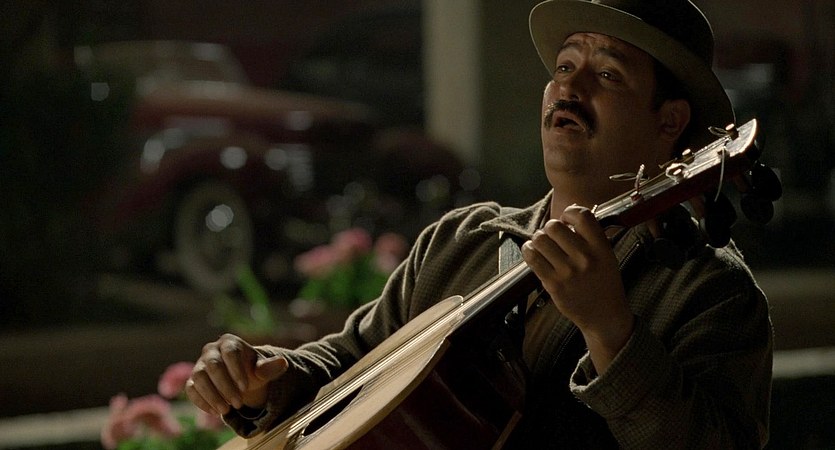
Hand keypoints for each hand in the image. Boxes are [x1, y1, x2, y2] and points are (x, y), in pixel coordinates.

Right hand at [185, 334, 287, 415]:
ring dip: (212, 395)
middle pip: (213, 366)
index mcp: (229, 343)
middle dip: (225, 386)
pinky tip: (215, 412)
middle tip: (238, 404)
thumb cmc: (252, 371)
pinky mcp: (193, 380)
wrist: (241, 381)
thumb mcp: (263, 370)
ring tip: (225, 411)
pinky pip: (191, 389)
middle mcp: (211, 351)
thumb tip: (282, 363)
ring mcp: (200, 365)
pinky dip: (201, 401)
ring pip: (199, 377)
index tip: (245, 388)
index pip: (230, 352)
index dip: (236, 371)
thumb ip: (270, 368)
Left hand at [521, 205, 633, 371]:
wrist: (604, 316)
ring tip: (544, 246)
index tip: (567, 221)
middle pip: (554, 226)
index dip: (569, 213)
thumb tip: (565, 216)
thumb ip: (590, 237)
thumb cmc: (604, 284)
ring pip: (540, 239)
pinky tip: (534, 253)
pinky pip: (532, 257)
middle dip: (550, 229)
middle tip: (553, 237)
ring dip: (539, 240)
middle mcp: (584, 258)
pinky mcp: (553, 284)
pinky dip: (529, 251)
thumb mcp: (606, 256)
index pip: (581, 215)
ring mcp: (567, 271)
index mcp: (601, 248)